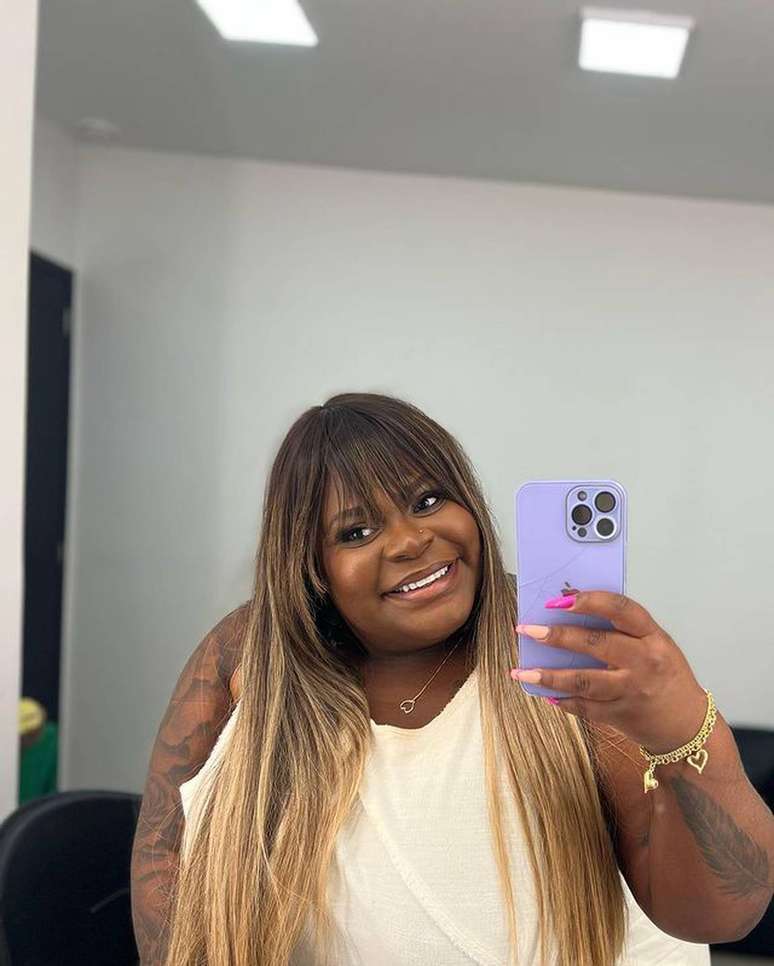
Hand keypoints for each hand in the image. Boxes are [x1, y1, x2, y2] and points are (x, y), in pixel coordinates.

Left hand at [512, 590, 707, 753]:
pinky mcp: (620, 715)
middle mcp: (644, 662)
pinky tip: (544, 693)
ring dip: (548, 676)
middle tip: (528, 630)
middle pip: (595, 644)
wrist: (687, 726)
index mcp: (653, 637)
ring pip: (583, 681)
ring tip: (521, 671)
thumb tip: (571, 610)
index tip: (559, 598)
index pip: (621, 609)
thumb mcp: (656, 645)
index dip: (589, 601)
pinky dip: (561, 699)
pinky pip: (584, 707)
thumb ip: (623, 630)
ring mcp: (631, 691)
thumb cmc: (666, 677)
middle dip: (557, 635)